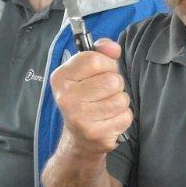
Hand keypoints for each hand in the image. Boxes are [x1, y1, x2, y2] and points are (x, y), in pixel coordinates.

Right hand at [50, 38, 131, 152]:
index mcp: (60, 78)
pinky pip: (125, 116)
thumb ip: (100, 52)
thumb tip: (113, 48)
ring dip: (120, 101)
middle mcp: (66, 98)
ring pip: (121, 99)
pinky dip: (122, 117)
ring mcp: (80, 118)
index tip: (103, 71)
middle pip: (112, 80)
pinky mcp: (96, 134)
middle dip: (115, 84)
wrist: (79, 138)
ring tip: (107, 106)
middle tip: (104, 93)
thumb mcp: (86, 71)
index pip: (94, 59)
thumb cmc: (86, 98)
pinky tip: (109, 120)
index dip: (107, 63)